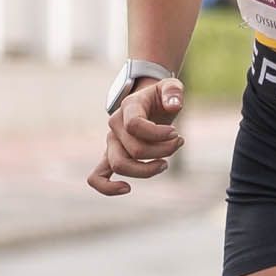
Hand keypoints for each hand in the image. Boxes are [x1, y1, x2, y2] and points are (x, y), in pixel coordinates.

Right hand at [90, 76, 184, 193]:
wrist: (148, 103)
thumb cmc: (160, 97)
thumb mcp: (171, 87)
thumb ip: (174, 91)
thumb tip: (173, 105)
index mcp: (128, 107)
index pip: (135, 125)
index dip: (158, 134)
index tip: (176, 133)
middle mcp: (115, 125)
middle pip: (133, 150)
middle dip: (162, 151)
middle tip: (179, 142)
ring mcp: (111, 142)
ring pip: (120, 165)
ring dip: (147, 170)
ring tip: (165, 164)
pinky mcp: (111, 156)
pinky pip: (97, 177)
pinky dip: (107, 187)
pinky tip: (126, 189)